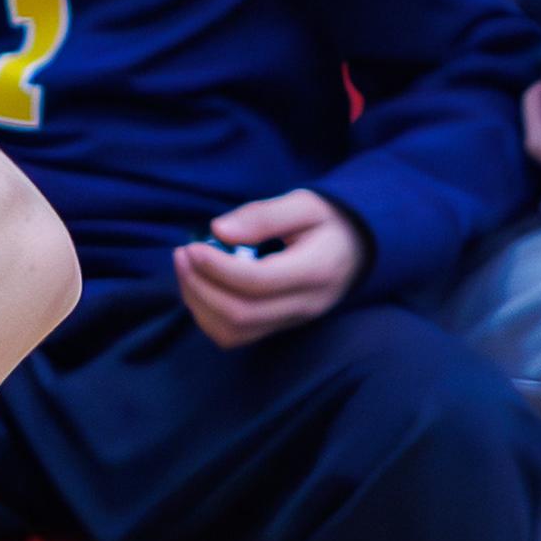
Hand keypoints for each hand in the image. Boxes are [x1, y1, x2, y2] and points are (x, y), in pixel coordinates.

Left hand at [172, 190, 366, 348]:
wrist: (358, 249)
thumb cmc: (329, 221)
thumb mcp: (304, 204)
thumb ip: (263, 216)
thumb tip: (218, 231)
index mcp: (315, 271)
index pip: (258, 282)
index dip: (217, 268)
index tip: (192, 247)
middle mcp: (304, 305)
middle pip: (241, 314)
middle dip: (200, 286)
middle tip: (182, 255)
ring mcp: (291, 321)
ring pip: (233, 332)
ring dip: (199, 304)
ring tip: (186, 269)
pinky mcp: (278, 327)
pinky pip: (235, 336)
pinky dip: (207, 316)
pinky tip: (200, 287)